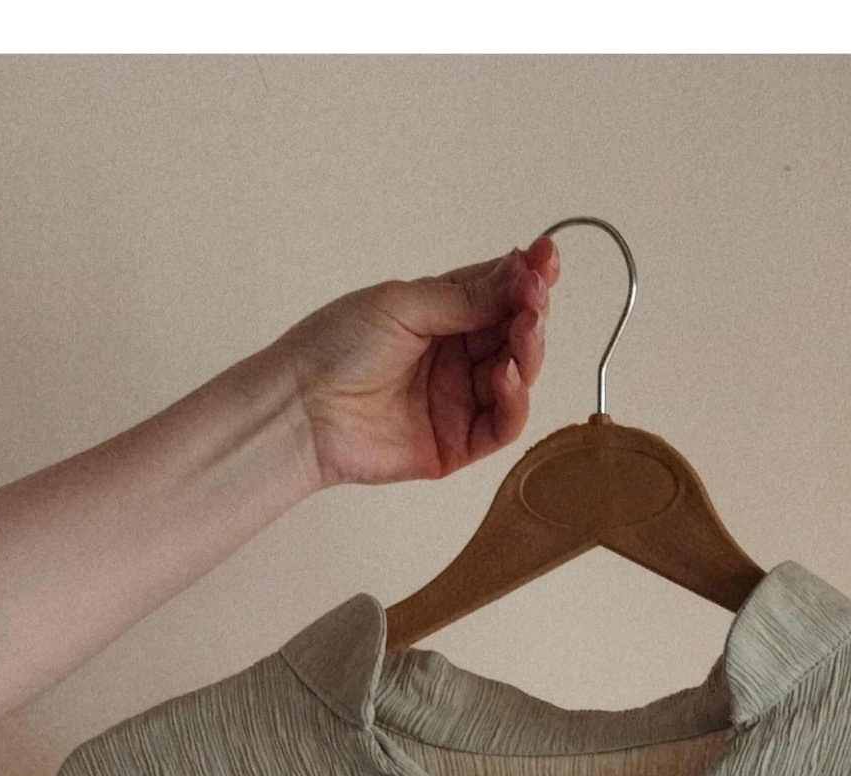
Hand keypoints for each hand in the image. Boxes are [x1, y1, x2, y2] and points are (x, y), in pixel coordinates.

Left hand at [279, 239, 557, 490]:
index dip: (526, 277)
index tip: (547, 258)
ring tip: (524, 332)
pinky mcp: (458, 444)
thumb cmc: (337, 346)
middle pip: (514, 334)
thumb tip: (519, 269)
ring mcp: (459, 400)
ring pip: (516, 377)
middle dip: (531, 314)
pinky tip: (504, 374)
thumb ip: (465, 296)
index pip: (498, 292)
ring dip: (528, 353)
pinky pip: (501, 425)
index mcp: (442, 314)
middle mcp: (456, 356)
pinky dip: (513, 400)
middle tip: (535, 300)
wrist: (303, 407)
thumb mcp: (404, 305)